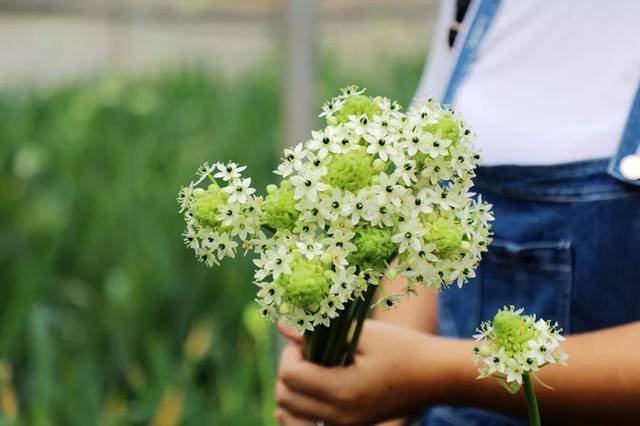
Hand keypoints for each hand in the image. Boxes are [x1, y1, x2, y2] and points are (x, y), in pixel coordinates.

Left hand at [275, 320, 468, 424]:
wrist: (435, 377)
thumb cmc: (402, 348)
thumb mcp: (363, 333)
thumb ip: (320, 331)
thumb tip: (283, 326)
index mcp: (343, 391)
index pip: (289, 376)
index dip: (291, 354)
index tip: (307, 341)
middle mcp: (340, 416)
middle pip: (285, 398)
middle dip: (288, 371)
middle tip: (308, 353)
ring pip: (290, 416)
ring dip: (290, 391)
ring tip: (309, 370)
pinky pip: (307, 424)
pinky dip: (300, 408)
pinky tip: (313, 387)